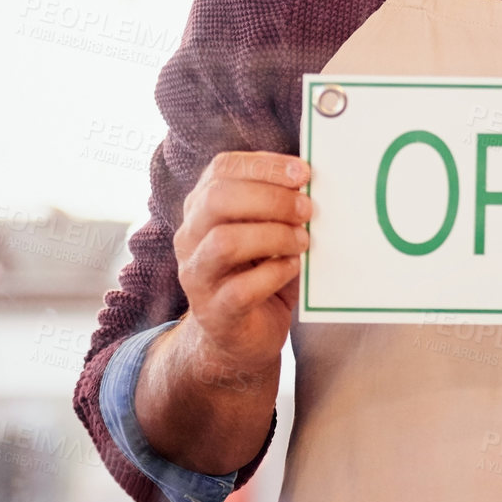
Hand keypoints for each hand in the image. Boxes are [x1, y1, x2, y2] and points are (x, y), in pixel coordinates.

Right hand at [173, 150, 311, 377]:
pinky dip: (275, 273)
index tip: (303, 172)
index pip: (222, 169)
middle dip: (270, 198)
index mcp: (202, 207)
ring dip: (274, 236)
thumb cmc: (258, 272)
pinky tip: (293, 268)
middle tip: (307, 208)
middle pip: (218, 199)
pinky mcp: (214, 313)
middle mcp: (190, 237)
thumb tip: (312, 180)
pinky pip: (241, 289)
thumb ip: (278, 204)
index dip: (264, 165)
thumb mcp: (265, 229)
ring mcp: (197, 276)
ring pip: (225, 242)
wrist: (239, 337)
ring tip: (303, 240)